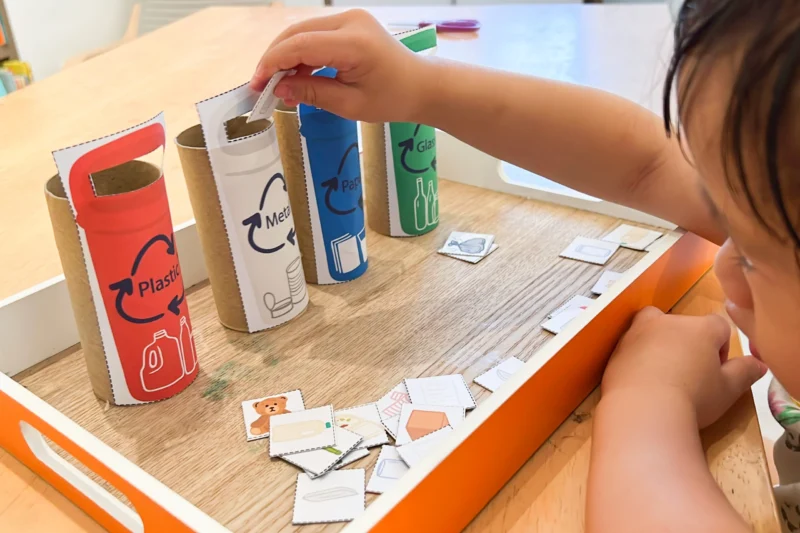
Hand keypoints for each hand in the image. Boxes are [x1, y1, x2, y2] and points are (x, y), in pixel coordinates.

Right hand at [250, 10, 429, 122]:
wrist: (421, 85)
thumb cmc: (392, 99)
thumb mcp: (350, 105)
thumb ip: (313, 93)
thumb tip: (278, 88)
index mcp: (354, 43)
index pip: (300, 45)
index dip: (273, 63)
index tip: (257, 85)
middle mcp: (351, 21)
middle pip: (297, 33)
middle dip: (274, 59)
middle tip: (261, 87)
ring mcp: (350, 18)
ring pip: (303, 32)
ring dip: (286, 56)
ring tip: (278, 86)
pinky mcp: (349, 22)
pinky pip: (316, 34)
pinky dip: (302, 53)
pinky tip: (296, 76)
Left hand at [601, 307, 766, 427]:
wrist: (643, 410)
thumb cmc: (693, 397)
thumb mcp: (728, 390)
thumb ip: (744, 372)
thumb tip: (758, 364)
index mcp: (699, 328)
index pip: (718, 326)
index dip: (720, 348)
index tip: (715, 371)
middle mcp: (667, 322)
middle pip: (682, 325)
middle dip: (687, 344)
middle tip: (689, 375)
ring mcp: (636, 333)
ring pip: (652, 331)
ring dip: (658, 347)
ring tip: (662, 379)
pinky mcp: (615, 350)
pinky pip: (630, 349)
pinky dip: (636, 360)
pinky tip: (640, 385)